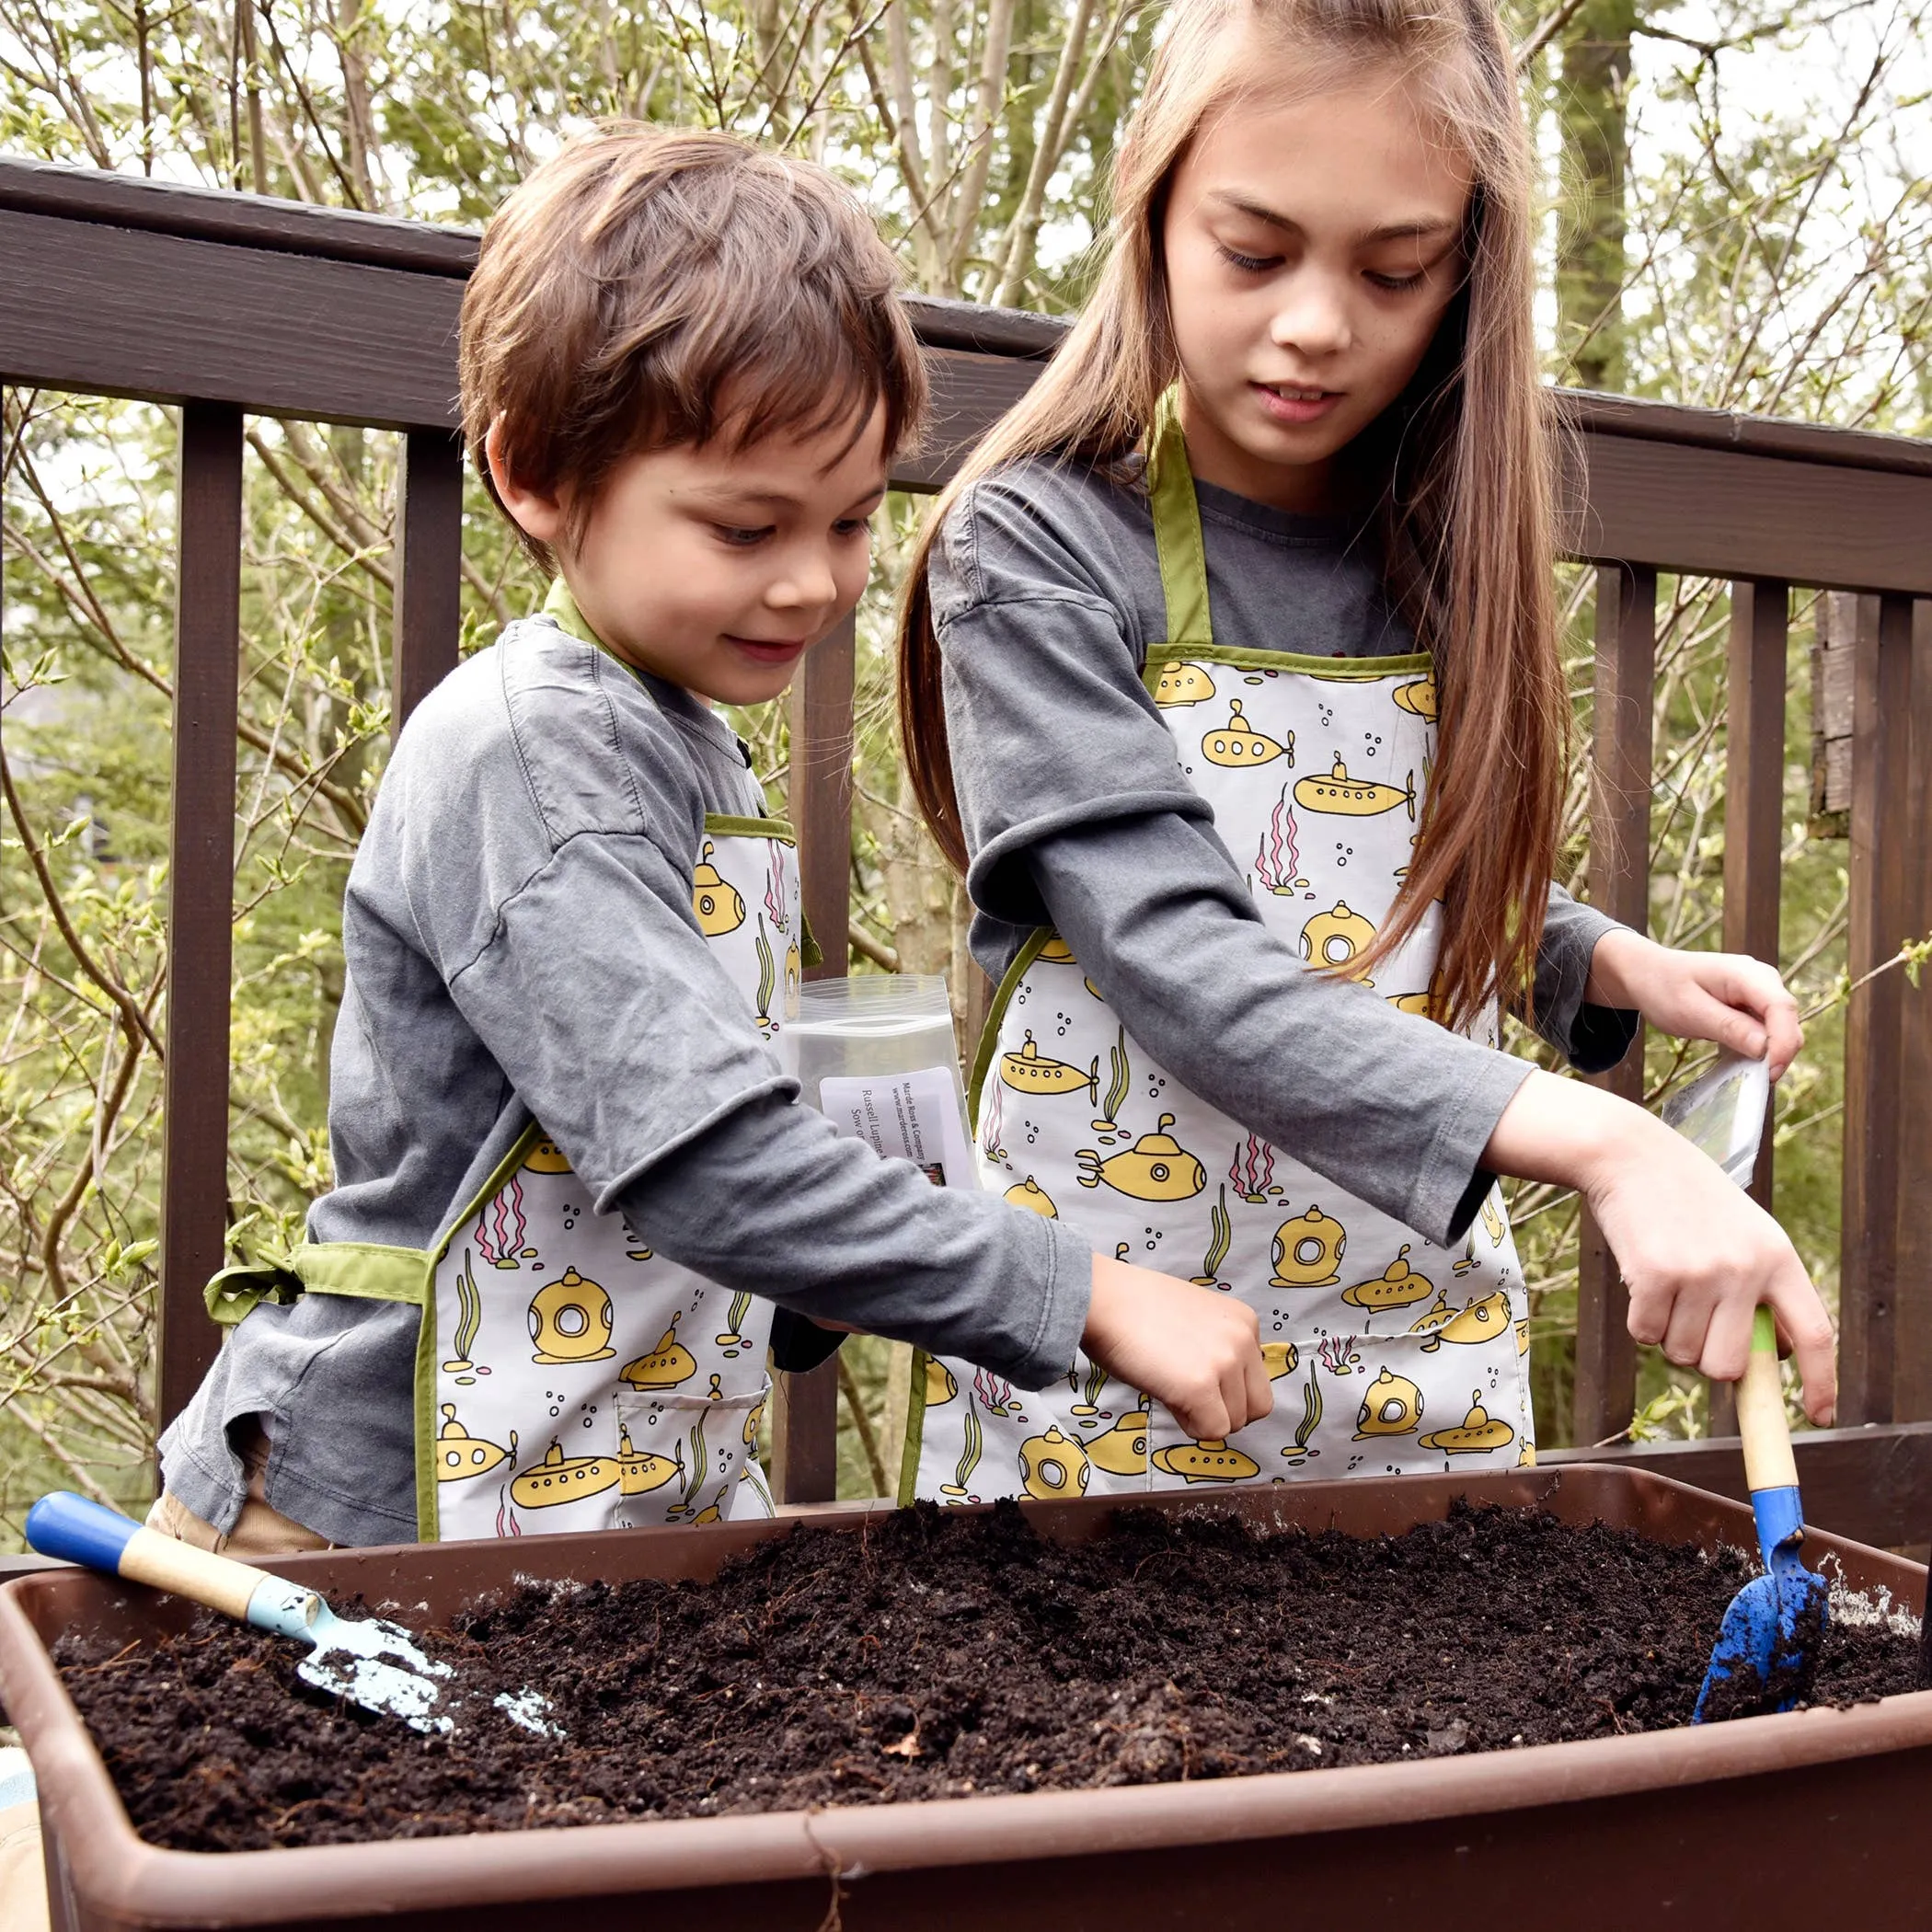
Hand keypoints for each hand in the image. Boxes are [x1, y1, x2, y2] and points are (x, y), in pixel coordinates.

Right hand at [1081, 1253, 1271, 1440]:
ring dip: (1203, 1417)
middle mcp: (1244, 1341)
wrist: (1104, 1299)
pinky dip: (1190, 1426)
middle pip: (1256, 1407)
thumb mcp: (1195, 1319)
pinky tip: (1166, 1397)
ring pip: (1234, 1423)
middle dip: (1224, 1411)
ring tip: (1170, 1387)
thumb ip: (1216, 1347)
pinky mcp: (1201, 1388)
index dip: (1223, 1388)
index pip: (1255, 1380)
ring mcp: (1225, 1364)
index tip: (1190, 1371)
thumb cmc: (1135, 1308)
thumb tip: (1219, 1390)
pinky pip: (1212, 1432)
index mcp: (1245, 1322)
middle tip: (1187, 1394)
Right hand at [1485, 1070, 1835, 1424]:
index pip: (1815, 1334)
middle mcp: (1745, 1268)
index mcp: (1778, 1258)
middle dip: (1707, 1359)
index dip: (1821, 1383)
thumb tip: (1772, 1358)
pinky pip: (1646, 1335)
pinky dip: (1640, 1320)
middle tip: (1693, 1323)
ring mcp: (1700, 1272)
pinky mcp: (1654, 1276)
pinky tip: (1642, 1279)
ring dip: (1669, 1334)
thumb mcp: (1744, 1234)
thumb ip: (1762, 1290)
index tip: (1817, 1417)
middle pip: (1731, 1365)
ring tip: (1667, 1286)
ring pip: (1683, 1355)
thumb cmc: (1687, 1199)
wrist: (1630, 1155)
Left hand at [1586, 930, 1802, 1079]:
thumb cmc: (1664, 987)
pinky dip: (1760, 1052)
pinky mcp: (1755, 1008)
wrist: (1649, 974)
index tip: (1769, 1072)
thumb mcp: (1689, 1010)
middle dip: (1779, 1054)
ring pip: (1782, 1031)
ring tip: (1744, 1075)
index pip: (1782, 1007)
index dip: (1783, 1042)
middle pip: (1788, 1022)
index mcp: (1747, 974)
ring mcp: (1761, 995)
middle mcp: (1763, 981)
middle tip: (1755, 1083)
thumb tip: (1765, 1048)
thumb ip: (1728, 1027)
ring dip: (1770, 1055)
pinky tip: (1741, 1064)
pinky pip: (1768, 1034)